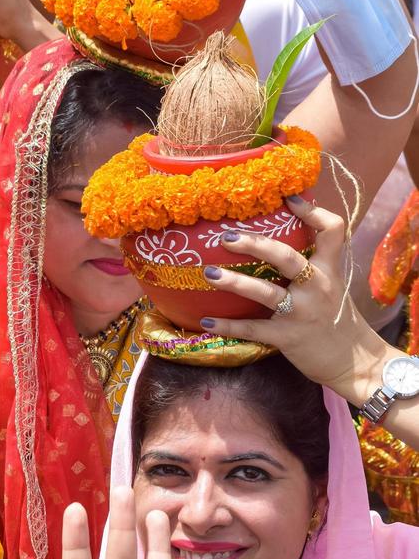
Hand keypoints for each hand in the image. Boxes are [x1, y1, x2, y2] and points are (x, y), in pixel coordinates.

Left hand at [199, 197, 385, 397]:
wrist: (352, 360)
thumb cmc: (333, 318)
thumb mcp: (330, 286)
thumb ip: (310, 265)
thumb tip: (273, 242)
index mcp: (329, 269)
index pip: (332, 230)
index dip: (312, 211)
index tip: (288, 197)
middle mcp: (317, 286)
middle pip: (286, 257)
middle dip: (255, 245)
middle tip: (227, 237)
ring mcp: (302, 312)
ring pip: (265, 292)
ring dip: (234, 282)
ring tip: (208, 273)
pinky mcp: (288, 337)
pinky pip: (252, 329)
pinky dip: (227, 326)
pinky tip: (206, 322)